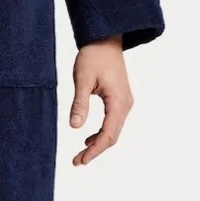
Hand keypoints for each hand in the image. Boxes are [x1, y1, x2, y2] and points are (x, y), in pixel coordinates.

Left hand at [69, 35, 132, 165]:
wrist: (105, 39)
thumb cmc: (93, 56)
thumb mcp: (82, 79)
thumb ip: (79, 104)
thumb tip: (74, 127)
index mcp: (118, 101)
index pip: (108, 134)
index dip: (94, 150)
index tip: (80, 160)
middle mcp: (125, 104)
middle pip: (112, 136)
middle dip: (95, 151)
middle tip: (77, 161)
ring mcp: (124, 102)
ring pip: (113, 130)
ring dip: (98, 143)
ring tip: (80, 154)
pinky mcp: (119, 99)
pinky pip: (113, 122)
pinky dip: (101, 133)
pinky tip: (88, 138)